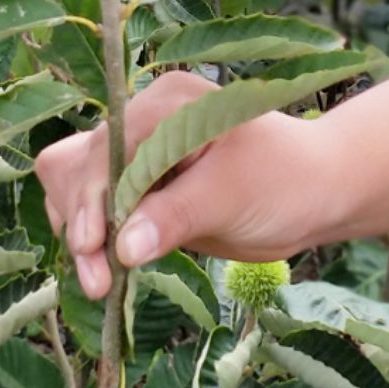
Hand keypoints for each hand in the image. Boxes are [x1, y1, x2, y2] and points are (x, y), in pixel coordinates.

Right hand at [34, 70, 331, 298]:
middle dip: (81, 221)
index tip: (90, 246)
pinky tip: (105, 270)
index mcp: (166, 105)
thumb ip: (176, 215)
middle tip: (96, 279)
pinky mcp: (139, 190)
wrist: (313, 195)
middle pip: (78, 166)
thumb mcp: (234, 194)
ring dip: (80, 233)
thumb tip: (121, 248)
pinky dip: (93, 238)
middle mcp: (142, 124)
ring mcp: (136, 157)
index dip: (92, 196)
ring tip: (99, 282)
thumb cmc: (285, 180)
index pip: (107, 147)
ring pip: (74, 187)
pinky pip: (94, 209)